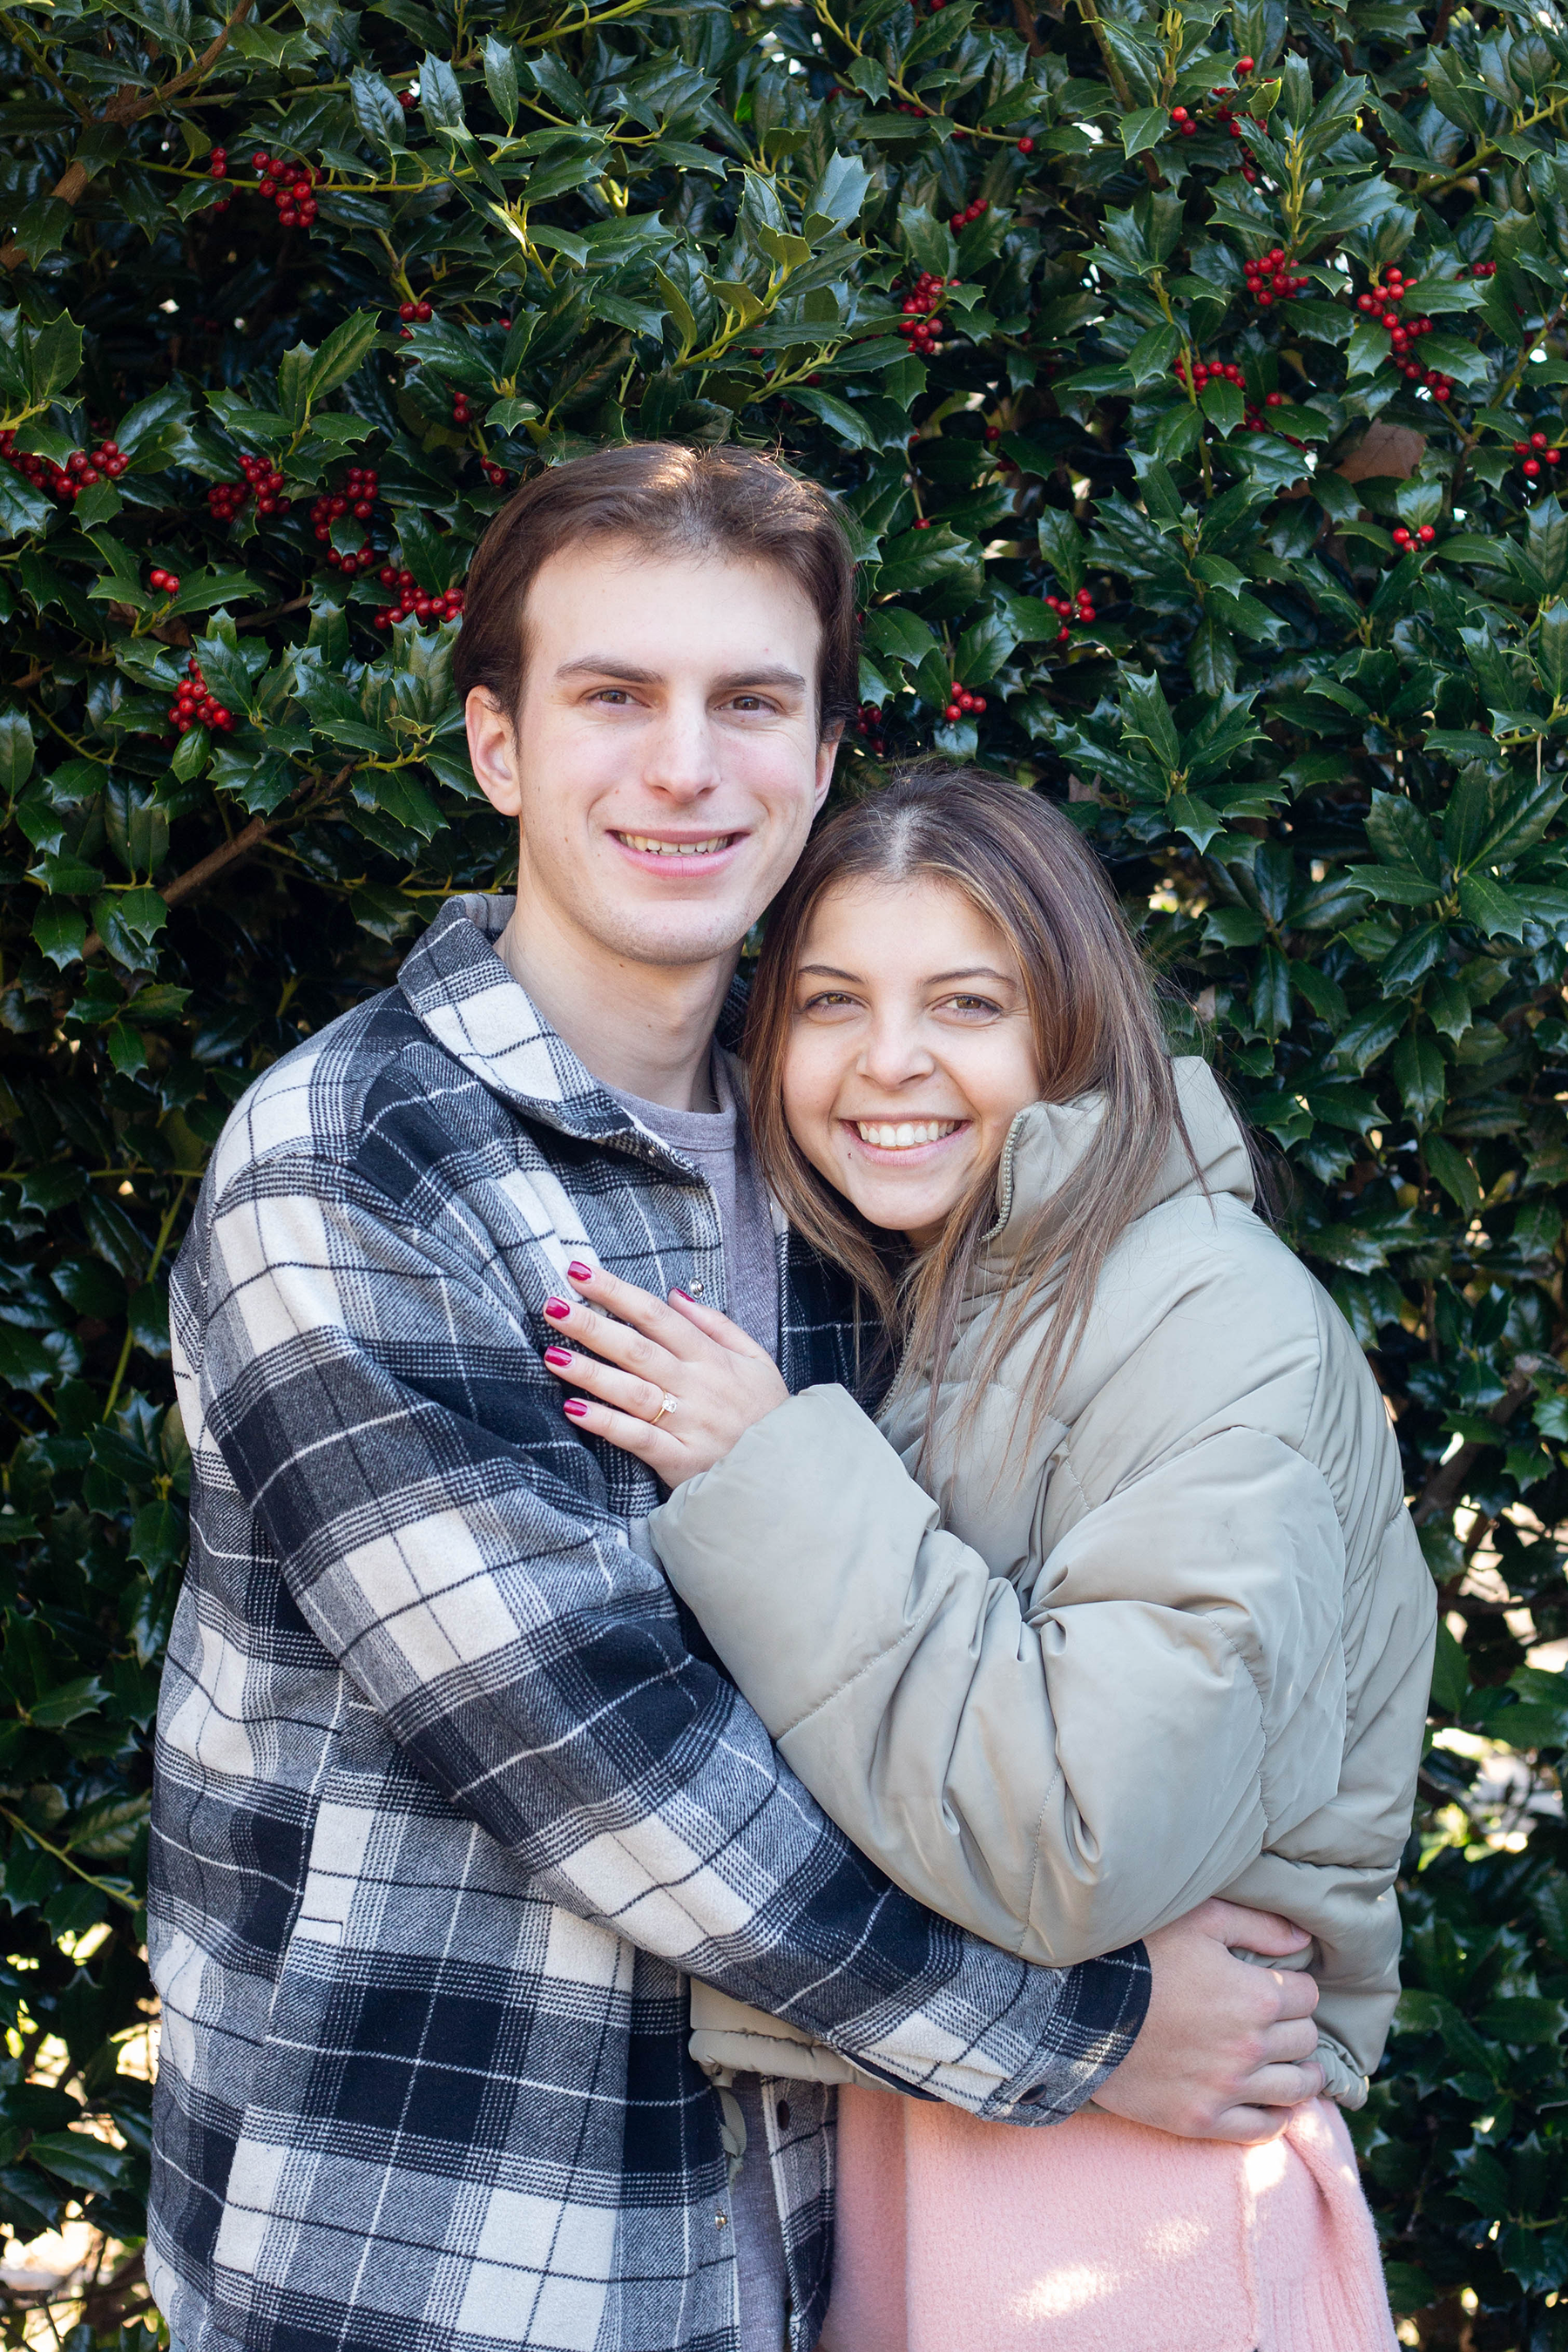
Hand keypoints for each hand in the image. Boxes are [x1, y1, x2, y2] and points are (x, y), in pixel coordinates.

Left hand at [541, 1261, 788, 1483]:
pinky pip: (637, 1438)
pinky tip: (574, 1409)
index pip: (658, 1316)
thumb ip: (717, 1325)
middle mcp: (696, 1386)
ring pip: (632, 1391)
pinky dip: (606, 1423)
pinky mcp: (679, 1461)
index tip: (580, 1273)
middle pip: (637, 1348)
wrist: (788, 1474)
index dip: (618, 1292)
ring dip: (590, 1372)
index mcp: (712, 1358)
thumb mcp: (756, 1361)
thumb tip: (675, 1294)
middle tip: (552, 1306)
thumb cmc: (768, 1414)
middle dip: (593, 1325)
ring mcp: (687, 1424)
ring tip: (552, 1355)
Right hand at [1091, 1899, 1323, 2144]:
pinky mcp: (1202, 2119)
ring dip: (1301, 2072)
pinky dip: (1276, 2115)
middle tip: (1278, 2019)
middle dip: (1295, 2024)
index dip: (1295, 1986)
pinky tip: (1272, 2101)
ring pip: (1296, 2088)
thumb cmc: (1138, 1956)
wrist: (1080, 2009)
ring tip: (1293, 2064)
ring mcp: (1227, 2089)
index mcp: (1257, 1996)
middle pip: (1305, 2039)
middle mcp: (1251, 2047)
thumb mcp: (1198, 1921)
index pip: (1307, 1995)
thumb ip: (1258, 1926)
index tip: (1280, 1984)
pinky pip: (1263, 2129)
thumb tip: (1302, 1939)